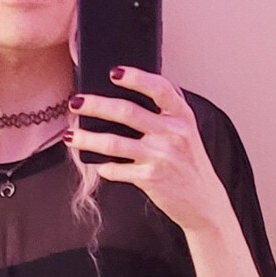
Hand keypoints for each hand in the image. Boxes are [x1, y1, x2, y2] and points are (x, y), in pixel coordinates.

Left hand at [66, 67, 232, 236]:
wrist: (204, 203)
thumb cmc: (189, 165)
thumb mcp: (186, 133)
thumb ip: (165, 115)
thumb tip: (126, 101)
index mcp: (182, 116)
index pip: (159, 89)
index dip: (136, 78)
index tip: (113, 73)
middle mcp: (172, 133)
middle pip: (127, 112)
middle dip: (96, 105)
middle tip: (75, 102)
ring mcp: (161, 156)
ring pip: (114, 143)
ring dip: (88, 138)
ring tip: (71, 136)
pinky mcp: (150, 178)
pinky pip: (118, 169)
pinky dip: (105, 167)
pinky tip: (98, 164)